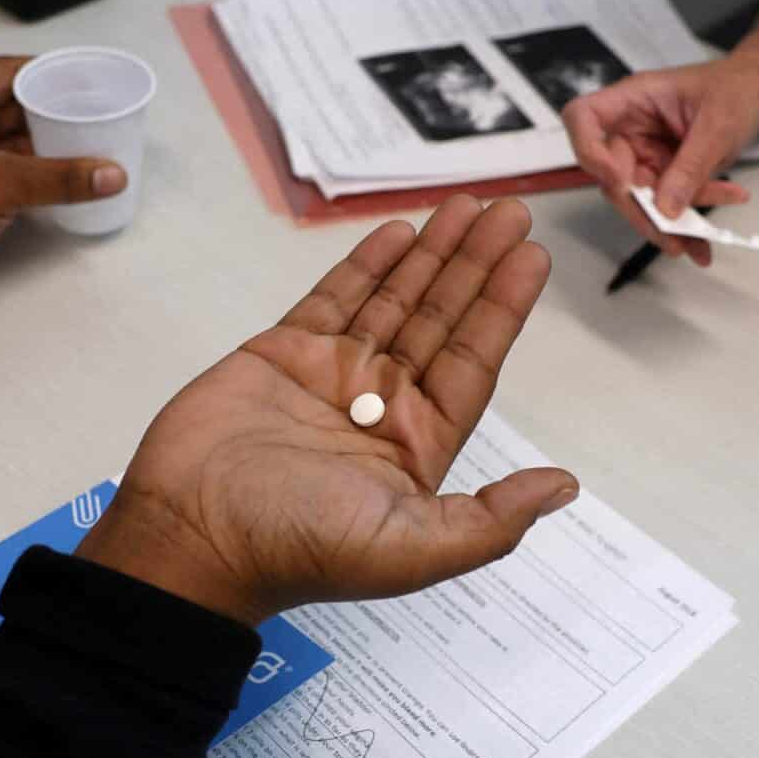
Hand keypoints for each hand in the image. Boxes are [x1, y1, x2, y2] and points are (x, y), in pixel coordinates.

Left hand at [0, 56, 126, 281]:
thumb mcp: (6, 184)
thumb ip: (62, 178)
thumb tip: (113, 175)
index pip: (3, 70)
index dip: (41, 71)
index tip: (76, 78)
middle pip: (6, 103)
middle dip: (46, 108)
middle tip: (85, 112)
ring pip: (4, 136)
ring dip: (38, 140)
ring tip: (78, 142)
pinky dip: (25, 166)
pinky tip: (54, 174)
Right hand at [77, 196, 579, 626]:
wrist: (193, 537)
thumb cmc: (299, 550)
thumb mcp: (413, 549)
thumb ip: (493, 518)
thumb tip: (565, 487)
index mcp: (417, 447)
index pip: (472, 363)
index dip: (503, 308)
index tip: (531, 257)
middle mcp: (381, 406)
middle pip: (440, 320)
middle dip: (474, 265)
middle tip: (510, 210)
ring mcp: (330, 376)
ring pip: (392, 301)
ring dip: (430, 255)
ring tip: (464, 207)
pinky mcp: (281, 354)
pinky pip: (333, 298)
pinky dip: (365, 265)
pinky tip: (397, 233)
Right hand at [561, 58, 758, 265]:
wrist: (756, 96)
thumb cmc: (735, 89)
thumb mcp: (719, 124)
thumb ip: (691, 165)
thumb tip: (665, 208)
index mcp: (633, 99)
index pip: (583, 117)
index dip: (589, 151)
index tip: (619, 181)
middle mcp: (629, 128)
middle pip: (610, 174)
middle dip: (640, 210)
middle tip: (670, 236)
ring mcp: (643, 153)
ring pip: (639, 199)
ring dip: (668, 225)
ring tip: (697, 242)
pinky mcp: (661, 174)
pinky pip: (665, 205)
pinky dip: (686, 224)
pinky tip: (704, 241)